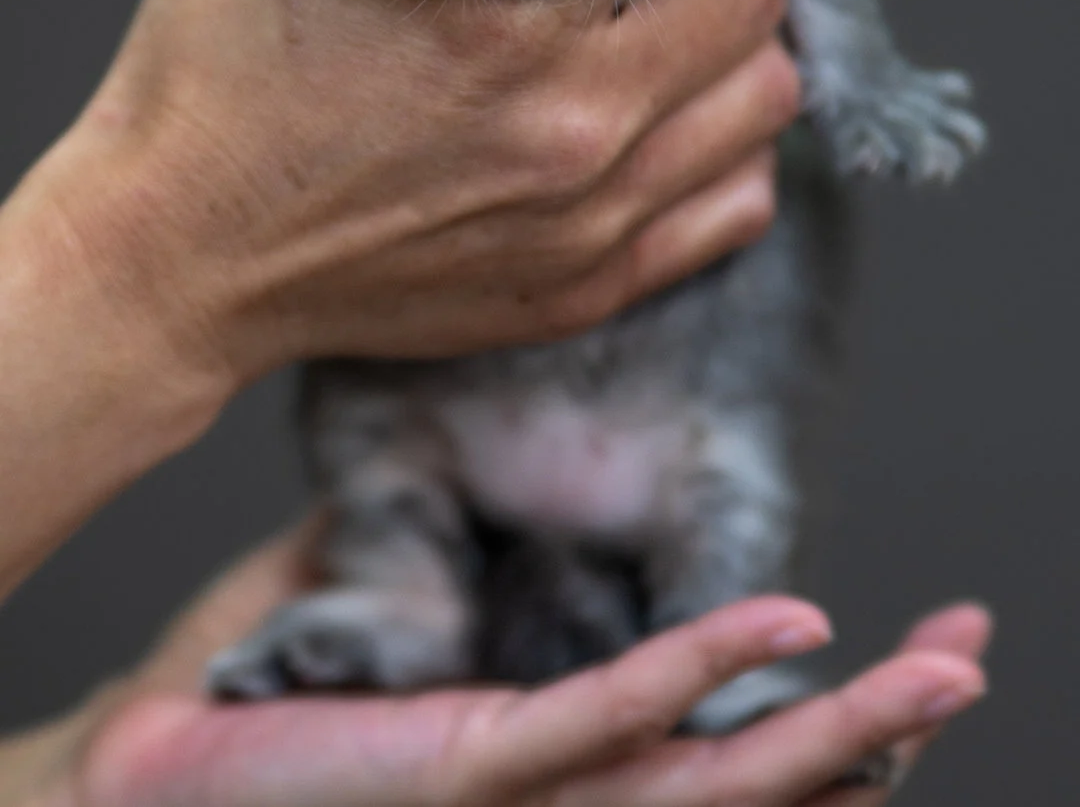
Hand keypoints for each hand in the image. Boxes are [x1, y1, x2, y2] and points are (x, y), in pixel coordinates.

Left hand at [4, 527, 987, 806]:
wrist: (130, 795)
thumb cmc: (247, 720)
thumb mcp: (372, 615)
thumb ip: (439, 579)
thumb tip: (489, 528)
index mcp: (552, 760)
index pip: (710, 743)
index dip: (814, 714)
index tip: (895, 653)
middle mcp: (562, 792)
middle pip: (746, 774)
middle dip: (869, 729)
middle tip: (967, 663)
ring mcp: (524, 789)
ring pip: (709, 770)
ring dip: (832, 723)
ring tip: (941, 673)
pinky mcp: (468, 772)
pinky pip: (598, 717)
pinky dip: (697, 673)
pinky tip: (789, 628)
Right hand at [14, 0, 798, 388]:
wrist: (176, 255)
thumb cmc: (210, 79)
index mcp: (505, 14)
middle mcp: (575, 122)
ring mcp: (591, 220)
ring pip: (764, 104)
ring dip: (732, 53)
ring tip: (668, 38)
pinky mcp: (585, 287)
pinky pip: (736, 210)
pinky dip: (723, 155)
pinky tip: (665, 131)